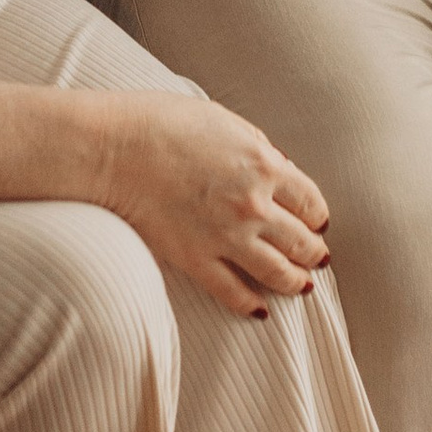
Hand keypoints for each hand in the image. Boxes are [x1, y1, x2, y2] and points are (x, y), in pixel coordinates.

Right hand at [94, 91, 332, 318]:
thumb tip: (279, 167)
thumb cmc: (163, 123)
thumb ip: (258, 147)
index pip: (311, 202)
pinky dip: (251, 305)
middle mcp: (254, 206)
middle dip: (314, 252)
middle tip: (318, 258)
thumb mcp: (224, 120)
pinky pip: (233, 292)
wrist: (114, 149)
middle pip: (302, 241)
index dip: (318, 215)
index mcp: (264, 166)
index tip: (317, 222)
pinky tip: (261, 310)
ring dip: (296, 282)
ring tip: (302, 286)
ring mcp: (226, 237)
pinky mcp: (196, 260)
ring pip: (277, 272)